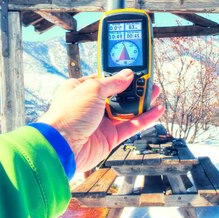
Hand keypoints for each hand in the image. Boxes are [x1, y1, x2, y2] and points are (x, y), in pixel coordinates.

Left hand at [37, 69, 163, 172]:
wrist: (61, 147)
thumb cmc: (69, 115)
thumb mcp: (92, 89)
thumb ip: (113, 82)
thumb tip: (128, 75)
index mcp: (81, 90)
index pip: (104, 79)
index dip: (120, 74)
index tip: (135, 70)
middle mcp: (91, 106)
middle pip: (118, 95)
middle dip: (134, 88)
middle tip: (149, 81)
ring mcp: (101, 122)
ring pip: (127, 111)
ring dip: (142, 102)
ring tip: (156, 92)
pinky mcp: (110, 138)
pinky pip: (131, 126)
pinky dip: (145, 119)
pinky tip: (156, 111)